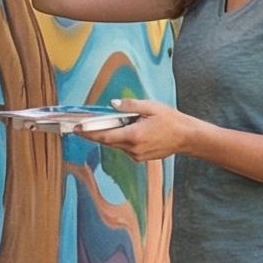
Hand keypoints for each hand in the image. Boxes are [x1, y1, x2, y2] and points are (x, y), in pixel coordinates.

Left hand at [83, 97, 199, 160]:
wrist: (187, 137)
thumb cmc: (171, 121)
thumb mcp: (151, 107)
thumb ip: (130, 106)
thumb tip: (112, 105)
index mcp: (133, 135)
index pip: (104, 136)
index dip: (88, 132)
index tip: (76, 129)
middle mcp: (132, 148)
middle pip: (107, 141)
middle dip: (97, 132)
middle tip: (85, 124)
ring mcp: (136, 155)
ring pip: (116, 144)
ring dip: (112, 134)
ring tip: (120, 123)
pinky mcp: (140, 157)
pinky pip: (125, 148)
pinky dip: (123, 139)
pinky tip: (131, 130)